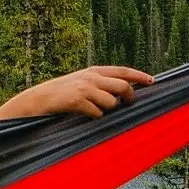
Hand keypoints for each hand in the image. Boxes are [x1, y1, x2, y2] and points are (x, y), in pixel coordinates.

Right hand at [0, 66, 153, 120]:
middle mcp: (90, 77)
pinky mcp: (77, 100)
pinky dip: (94, 117)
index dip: (139, 76)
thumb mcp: (79, 83)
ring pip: (111, 103)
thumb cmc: (59, 95)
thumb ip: (98, 85)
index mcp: (93, 71)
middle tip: (130, 105)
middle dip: (130, 98)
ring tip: (92, 111)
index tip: (152, 81)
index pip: (122, 71)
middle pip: (123, 86)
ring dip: (107, 111)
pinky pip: (97, 113)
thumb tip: (121, 94)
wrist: (36, 100)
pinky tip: (83, 116)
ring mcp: (84, 88)